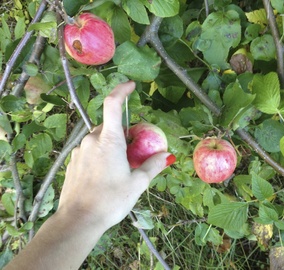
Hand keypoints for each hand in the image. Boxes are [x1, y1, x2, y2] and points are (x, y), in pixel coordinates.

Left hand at [57, 81, 174, 230]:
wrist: (78, 219)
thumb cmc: (110, 200)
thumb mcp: (137, 184)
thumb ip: (153, 166)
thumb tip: (167, 156)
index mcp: (109, 140)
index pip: (113, 104)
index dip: (122, 90)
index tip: (131, 86)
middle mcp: (92, 140)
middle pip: (109, 125)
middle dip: (123, 133)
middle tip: (133, 151)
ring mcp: (80, 150)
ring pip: (99, 139)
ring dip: (111, 145)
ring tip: (119, 167)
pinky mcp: (74, 161)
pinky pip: (90, 150)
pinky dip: (100, 154)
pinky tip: (105, 174)